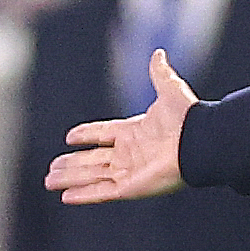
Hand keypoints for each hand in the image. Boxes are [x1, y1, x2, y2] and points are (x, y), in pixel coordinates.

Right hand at [44, 50, 194, 203]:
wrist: (201, 141)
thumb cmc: (188, 118)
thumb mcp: (170, 90)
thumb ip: (159, 74)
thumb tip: (158, 54)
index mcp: (136, 131)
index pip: (104, 134)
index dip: (87, 135)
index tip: (70, 137)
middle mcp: (130, 152)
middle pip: (92, 159)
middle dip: (71, 164)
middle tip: (51, 167)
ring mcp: (129, 171)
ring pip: (91, 175)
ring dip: (69, 178)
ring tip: (48, 180)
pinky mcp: (131, 188)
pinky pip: (101, 192)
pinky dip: (83, 194)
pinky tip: (65, 196)